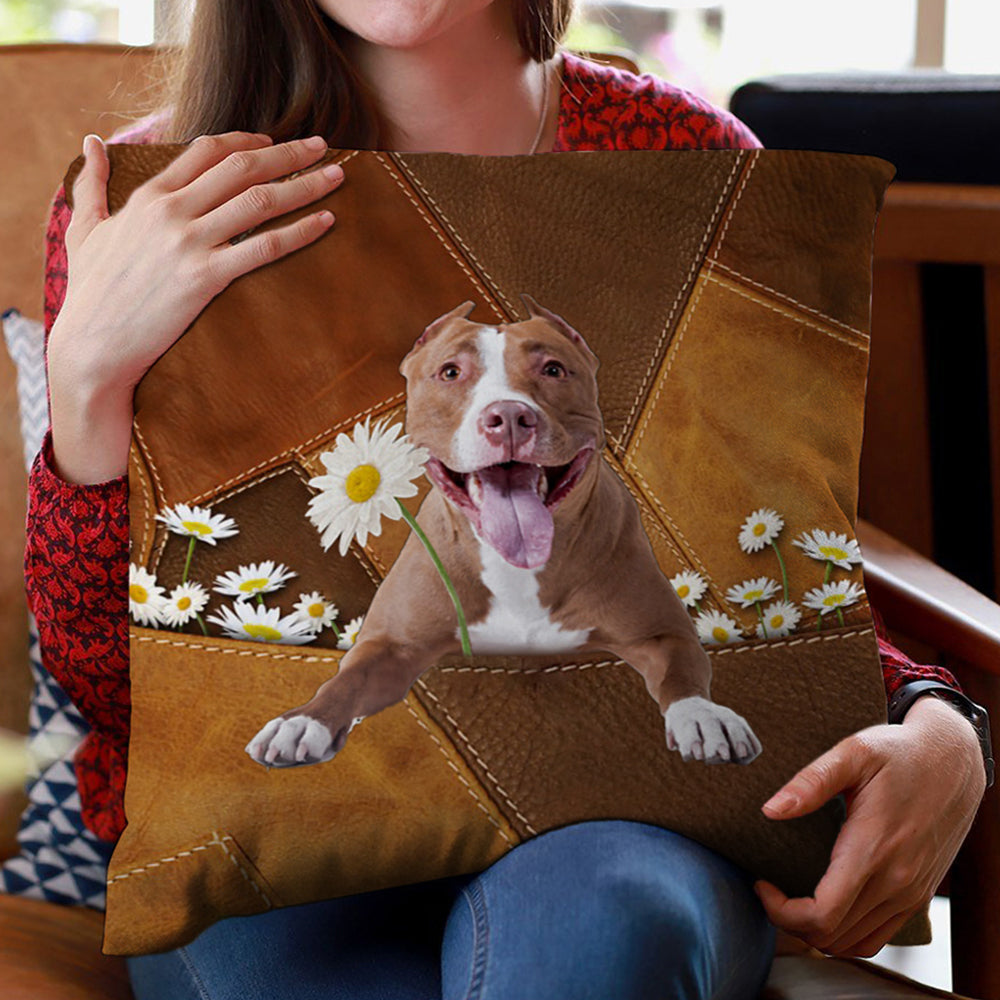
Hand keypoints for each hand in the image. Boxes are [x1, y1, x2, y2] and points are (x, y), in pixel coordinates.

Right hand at [50, 129, 344, 395]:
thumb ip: (91, 184)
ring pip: (260, 200)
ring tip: (337, 176)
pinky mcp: (206, 277)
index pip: (207, 150)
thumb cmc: (91, 292)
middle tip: (323, 146)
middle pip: (242, 167)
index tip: (274, 142)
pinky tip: (326, 222)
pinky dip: (300, 231)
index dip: (247, 141)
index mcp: (149, 196)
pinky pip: (264, 247)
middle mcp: (172, 211)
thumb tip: (91, 142)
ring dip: (304, 184)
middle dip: (288, 153)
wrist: (93, 344)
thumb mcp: (83, 230)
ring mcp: (190, 243)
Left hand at [753, 695, 986, 957]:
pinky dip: (845, 934)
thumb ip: (811, 782)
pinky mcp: (918, 895)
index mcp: (873, 849)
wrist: (953, 762)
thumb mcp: (853, 752)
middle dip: (789, 921)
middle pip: (832, 936)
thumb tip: (771, 810)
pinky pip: (877, 936)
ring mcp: (910, 893)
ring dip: (816, 932)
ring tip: (791, 898)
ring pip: (855, 943)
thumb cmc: (899, 753)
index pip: (822, 914)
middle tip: (769, 889)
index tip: (761, 883)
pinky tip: (825, 906)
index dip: (781, 911)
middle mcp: (896, 881)